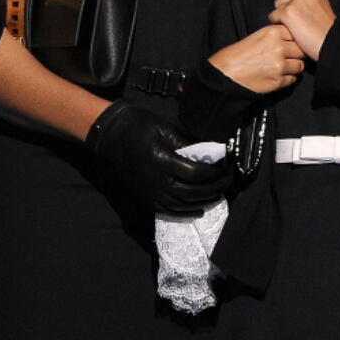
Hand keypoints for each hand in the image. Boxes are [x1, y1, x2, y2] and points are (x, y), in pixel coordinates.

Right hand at [85, 100, 231, 213]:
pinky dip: (186, 212)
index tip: (227, 166)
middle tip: (229, 181)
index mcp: (161, 161)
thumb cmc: (139, 126)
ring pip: (182, 204)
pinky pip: (168, 211)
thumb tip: (211, 153)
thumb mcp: (165, 129)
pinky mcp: (144, 198)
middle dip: (214, 188)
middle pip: (192, 192)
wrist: (110, 136)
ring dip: (204, 201)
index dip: (214, 172)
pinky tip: (199, 209)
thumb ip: (187, 144)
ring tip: (219, 193)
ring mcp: (149, 192)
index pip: (195, 173)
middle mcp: (155, 181)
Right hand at [207, 24, 304, 93]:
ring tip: (281, 67)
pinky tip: (276, 75)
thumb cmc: (237, 55)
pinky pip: (293, 79)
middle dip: (296, 54)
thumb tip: (294, 37)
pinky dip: (287, 78)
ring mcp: (279, 65)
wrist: (224, 74)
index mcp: (273, 32)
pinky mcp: (278, 81)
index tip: (290, 44)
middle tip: (287, 56)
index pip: (297, 33)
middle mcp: (278, 47)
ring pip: (300, 65)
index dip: (294, 40)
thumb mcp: (257, 36)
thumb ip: (277, 35)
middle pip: (301, 49)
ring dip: (293, 67)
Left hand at [269, 0, 335, 60]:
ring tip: (294, 26)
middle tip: (293, 20)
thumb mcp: (320, 7)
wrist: (330, 42)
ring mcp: (296, 1)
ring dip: (281, 17)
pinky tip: (291, 30)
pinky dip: (279, 25)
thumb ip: (306, 0)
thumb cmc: (326, 31)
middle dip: (283, 8)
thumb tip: (289, 1)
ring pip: (276, 6)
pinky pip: (273, 16)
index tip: (288, 6)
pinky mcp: (288, 12)